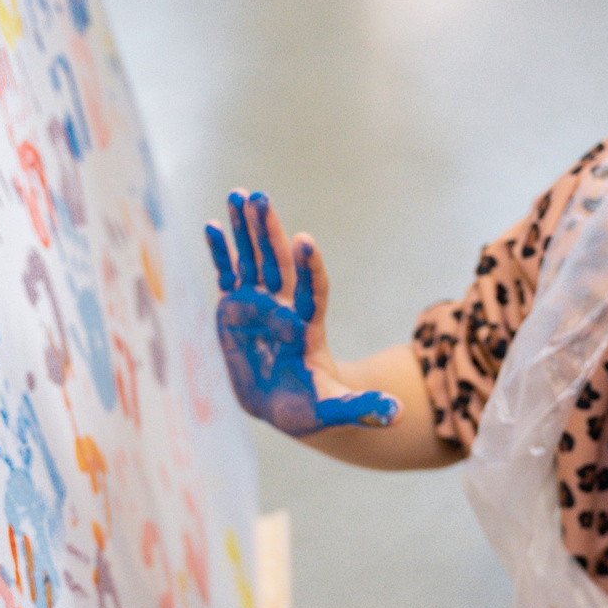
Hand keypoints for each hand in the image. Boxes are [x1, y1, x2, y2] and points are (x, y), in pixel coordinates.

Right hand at [206, 191, 398, 437]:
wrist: (286, 404)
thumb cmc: (312, 408)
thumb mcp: (337, 410)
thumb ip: (363, 408)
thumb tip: (397, 414)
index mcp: (307, 326)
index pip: (312, 290)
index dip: (309, 267)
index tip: (304, 241)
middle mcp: (283, 307)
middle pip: (278, 263)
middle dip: (268, 231)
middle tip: (260, 197)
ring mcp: (258, 304)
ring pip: (252, 260)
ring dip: (244, 228)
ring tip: (238, 193)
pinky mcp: (236, 309)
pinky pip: (228, 275)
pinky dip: (220, 252)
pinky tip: (211, 225)